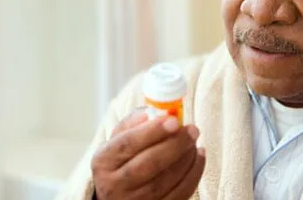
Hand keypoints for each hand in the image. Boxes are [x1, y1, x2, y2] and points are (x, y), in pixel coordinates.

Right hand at [91, 109, 205, 199]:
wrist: (118, 192)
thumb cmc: (123, 157)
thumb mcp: (120, 137)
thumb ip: (135, 121)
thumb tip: (153, 112)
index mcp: (103, 161)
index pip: (127, 144)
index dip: (152, 131)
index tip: (174, 120)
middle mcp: (114, 185)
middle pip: (148, 164)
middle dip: (175, 144)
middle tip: (192, 130)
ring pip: (165, 181)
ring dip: (186, 158)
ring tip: (193, 141)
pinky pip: (179, 194)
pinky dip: (194, 173)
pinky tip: (198, 156)